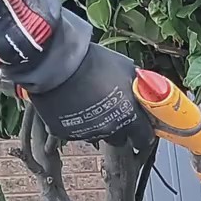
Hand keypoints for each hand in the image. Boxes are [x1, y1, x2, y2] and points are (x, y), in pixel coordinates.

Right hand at [31, 44, 154, 152]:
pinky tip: (73, 105)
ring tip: (89, 103)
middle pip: (120, 138)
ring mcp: (88, 132)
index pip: (144, 137)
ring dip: (98, 124)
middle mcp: (110, 129)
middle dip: (119, 128)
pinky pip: (77, 131)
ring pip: (98, 134)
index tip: (140, 128)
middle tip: (112, 111)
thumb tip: (142, 90)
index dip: (143, 133)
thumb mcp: (124, 67)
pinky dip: (77, 122)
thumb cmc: (93, 62)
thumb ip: (137, 84)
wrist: (56, 63)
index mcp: (129, 115)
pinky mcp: (67, 133)